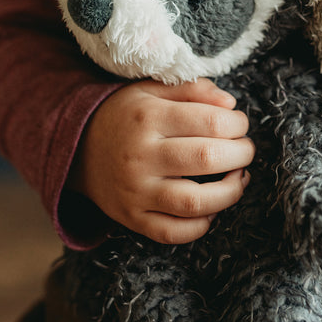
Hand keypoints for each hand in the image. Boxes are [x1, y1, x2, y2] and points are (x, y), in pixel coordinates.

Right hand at [68, 78, 253, 243]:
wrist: (76, 148)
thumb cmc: (127, 116)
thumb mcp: (153, 89)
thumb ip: (193, 89)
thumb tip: (230, 105)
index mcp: (149, 117)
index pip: (212, 121)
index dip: (238, 124)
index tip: (239, 125)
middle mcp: (141, 155)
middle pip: (208, 158)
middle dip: (241, 154)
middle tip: (244, 150)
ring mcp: (136, 191)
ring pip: (195, 202)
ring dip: (231, 191)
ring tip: (238, 178)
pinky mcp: (132, 218)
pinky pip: (174, 233)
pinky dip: (202, 225)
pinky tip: (212, 207)